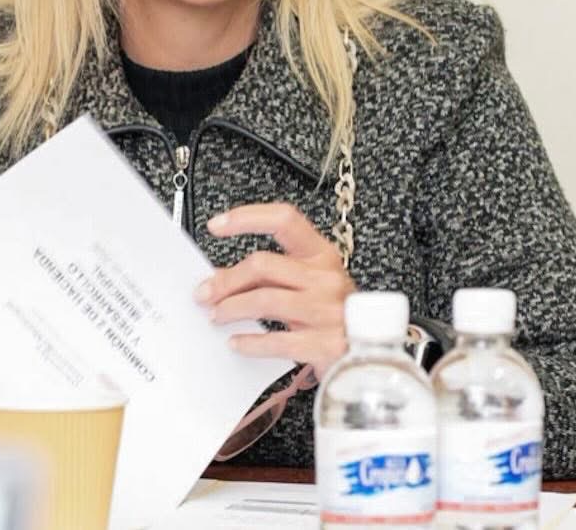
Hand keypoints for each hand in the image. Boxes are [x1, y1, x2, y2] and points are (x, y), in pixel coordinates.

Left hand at [194, 203, 354, 375]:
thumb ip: (269, 276)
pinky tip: (237, 342)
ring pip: (264, 300)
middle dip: (226, 280)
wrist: (371, 358)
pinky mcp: (324, 343)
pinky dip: (249, 341)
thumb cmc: (334, 317)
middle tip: (204, 294)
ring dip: (232, 308)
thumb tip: (218, 278)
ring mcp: (328, 310)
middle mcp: (326, 278)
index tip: (216, 225)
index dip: (247, 217)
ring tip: (217, 316)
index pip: (284, 220)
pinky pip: (276, 339)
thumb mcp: (307, 287)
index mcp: (322, 255)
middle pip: (263, 264)